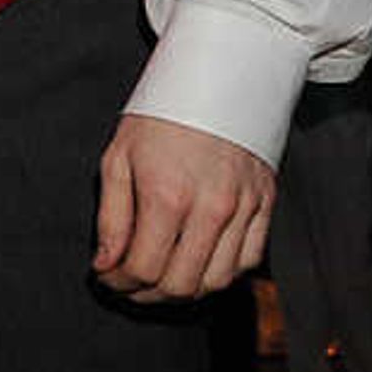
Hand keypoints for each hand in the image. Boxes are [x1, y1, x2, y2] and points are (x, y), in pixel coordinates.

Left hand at [92, 112, 273, 301]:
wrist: (218, 78)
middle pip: (180, 284)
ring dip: (183, 290)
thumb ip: (111, 218)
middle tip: (128, 283)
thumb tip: (106, 265)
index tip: (107, 276)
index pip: (143, 269)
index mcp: (168, 195)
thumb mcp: (118, 158)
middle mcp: (211, 207)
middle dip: (146, 293)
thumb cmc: (160, 116)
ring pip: (216, 281)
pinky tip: (196, 263)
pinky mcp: (265, 204)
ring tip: (159, 278)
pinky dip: (220, 274)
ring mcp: (243, 208)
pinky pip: (248, 261)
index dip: (118, 282)